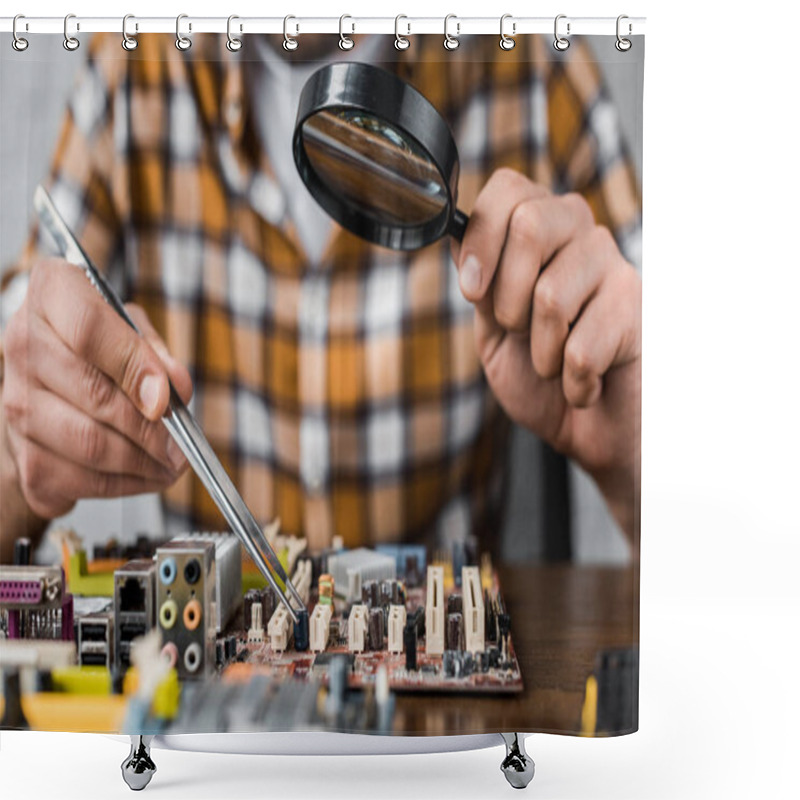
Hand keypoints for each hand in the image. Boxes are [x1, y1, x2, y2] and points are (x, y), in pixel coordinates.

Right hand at [1, 258, 192, 522]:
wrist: (48, 384)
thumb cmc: (100, 348)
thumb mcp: (134, 329)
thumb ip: (158, 353)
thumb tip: (175, 388)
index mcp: (53, 295)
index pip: (89, 329)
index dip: (134, 366)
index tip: (165, 399)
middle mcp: (22, 345)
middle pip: (94, 396)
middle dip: (151, 430)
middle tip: (183, 446)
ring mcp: (15, 402)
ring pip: (90, 445)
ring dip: (143, 462)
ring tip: (172, 464)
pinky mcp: (23, 453)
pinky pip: (81, 480)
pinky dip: (124, 484)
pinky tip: (146, 475)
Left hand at [452, 168, 640, 539]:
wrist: (591, 431)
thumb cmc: (542, 378)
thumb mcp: (494, 329)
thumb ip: (480, 283)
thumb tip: (456, 236)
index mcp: (541, 232)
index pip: (509, 188)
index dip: (481, 237)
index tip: (474, 290)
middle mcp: (581, 237)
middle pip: (530, 223)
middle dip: (507, 298)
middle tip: (520, 332)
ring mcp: (615, 269)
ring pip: (550, 295)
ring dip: (540, 353)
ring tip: (556, 364)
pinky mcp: (638, 310)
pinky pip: (580, 349)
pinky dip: (571, 384)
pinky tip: (586, 385)